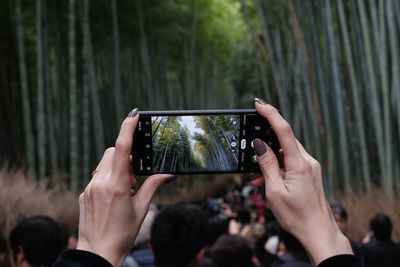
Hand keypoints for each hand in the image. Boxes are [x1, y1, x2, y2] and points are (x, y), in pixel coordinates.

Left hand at [77, 108, 172, 266]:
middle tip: (135, 176)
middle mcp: (99, 183)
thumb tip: (170, 174)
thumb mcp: (142, 209)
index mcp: (116, 185)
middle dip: (126, 156)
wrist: (97, 252)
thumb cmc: (122, 234)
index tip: (133, 114)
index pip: (122, 148)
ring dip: (118, 167)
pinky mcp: (84, 194)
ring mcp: (89, 188)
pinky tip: (115, 196)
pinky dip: (108, 178)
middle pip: (113, 152)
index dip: (127, 128)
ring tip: (127, 188)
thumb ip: (153, 186)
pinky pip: (97, 176)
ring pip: (104, 164)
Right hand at [252, 99, 351, 265]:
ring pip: (285, 153)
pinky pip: (290, 163)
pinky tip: (267, 181)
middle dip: (264, 146)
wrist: (319, 233)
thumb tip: (258, 145)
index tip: (258, 104)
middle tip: (250, 159)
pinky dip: (277, 168)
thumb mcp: (275, 191)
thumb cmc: (297, 216)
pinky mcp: (309, 174)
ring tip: (257, 178)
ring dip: (269, 161)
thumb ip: (267, 164)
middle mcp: (307, 162)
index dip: (271, 114)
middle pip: (283, 141)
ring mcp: (310, 168)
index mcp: (299, 164)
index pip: (284, 131)